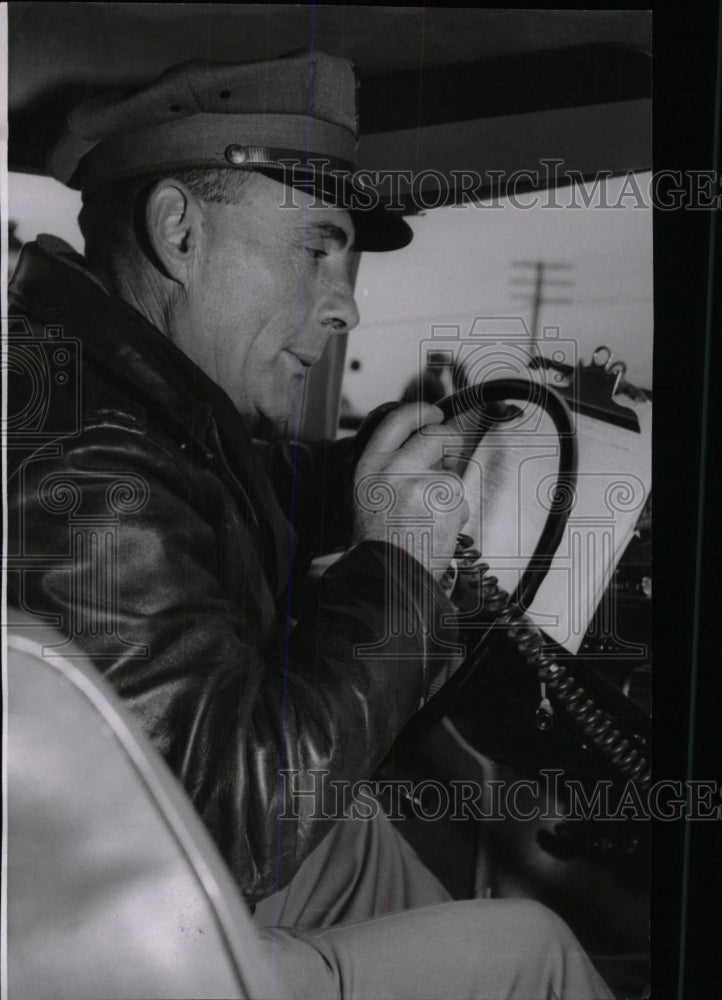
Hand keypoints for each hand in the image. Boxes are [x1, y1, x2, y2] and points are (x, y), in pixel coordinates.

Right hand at [353, 403, 469, 579]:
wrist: (388, 575)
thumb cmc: (379, 542)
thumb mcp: (370, 495)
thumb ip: (393, 467)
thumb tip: (428, 449)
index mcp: (372, 464)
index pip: (398, 421)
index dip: (421, 412)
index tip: (433, 412)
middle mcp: (396, 467)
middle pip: (436, 435)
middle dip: (450, 441)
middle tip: (451, 452)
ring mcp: (425, 481)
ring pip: (452, 475)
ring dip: (449, 495)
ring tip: (427, 520)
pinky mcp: (449, 498)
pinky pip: (461, 500)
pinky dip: (455, 515)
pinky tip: (436, 530)